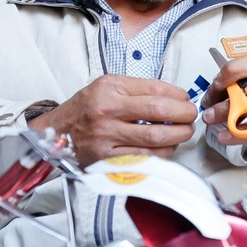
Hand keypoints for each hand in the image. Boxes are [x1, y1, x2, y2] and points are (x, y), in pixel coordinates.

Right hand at [28, 74, 197, 166]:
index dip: (178, 95)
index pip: (155, 89)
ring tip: (184, 132)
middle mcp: (107, 111)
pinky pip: (145, 158)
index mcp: (109, 88)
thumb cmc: (84, 108)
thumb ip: (137, 89)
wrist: (55, 133)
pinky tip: (168, 147)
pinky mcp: (108, 159)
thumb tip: (173, 97)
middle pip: (160, 112)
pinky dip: (163, 153)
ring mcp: (107, 137)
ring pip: (156, 138)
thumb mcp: (105, 86)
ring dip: (178, 136)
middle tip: (191, 116)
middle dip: (184, 114)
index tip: (185, 99)